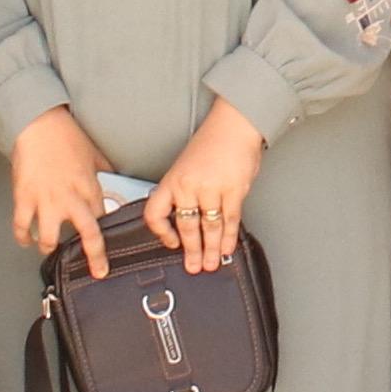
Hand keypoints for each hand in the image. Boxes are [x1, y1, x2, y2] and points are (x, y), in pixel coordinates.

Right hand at [7, 107, 117, 279]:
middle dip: (95, 257)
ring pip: (50, 238)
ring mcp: (46, 200)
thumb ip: (104, 169)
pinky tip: (25, 240)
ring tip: (49, 249)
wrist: (37, 123)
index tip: (105, 243)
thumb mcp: (94, 153)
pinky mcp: (24, 197)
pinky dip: (22, 236)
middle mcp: (71, 198)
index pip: (103, 218)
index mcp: (90, 187)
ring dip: (50, 247)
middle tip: (98, 271)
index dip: (105, 233)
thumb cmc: (65, 135)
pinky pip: (22, 225)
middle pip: (88, 235)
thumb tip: (115, 176)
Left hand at [149, 101, 265, 269]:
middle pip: (186, 227)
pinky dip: (229, 237)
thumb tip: (185, 219)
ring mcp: (211, 189)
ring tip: (212, 263)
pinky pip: (230, 220)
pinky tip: (228, 248)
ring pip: (209, 228)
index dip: (162, 233)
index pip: (156, 213)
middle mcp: (188, 186)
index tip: (171, 242)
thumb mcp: (185, 166)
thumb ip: (183, 191)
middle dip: (192, 251)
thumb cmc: (212, 142)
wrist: (234, 125)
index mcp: (173, 180)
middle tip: (194, 266)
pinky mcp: (233, 190)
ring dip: (212, 249)